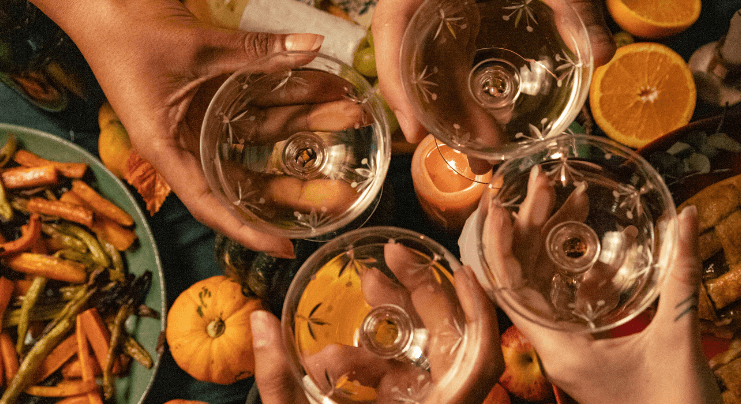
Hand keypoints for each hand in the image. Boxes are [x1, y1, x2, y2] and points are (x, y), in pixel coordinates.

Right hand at [28, 0, 330, 256]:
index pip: (211, 205)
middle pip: (247, 174)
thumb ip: (256, 51)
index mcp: (167, 149)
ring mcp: (202, 117)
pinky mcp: (213, 92)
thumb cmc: (130, 31)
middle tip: (342, 190)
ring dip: (305, 125)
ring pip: (262, 133)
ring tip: (351, 117)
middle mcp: (187, 140)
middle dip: (297, 182)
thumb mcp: (198, 48)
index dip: (248, 230)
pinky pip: (257, 102)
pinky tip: (324, 91)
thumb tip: (312, 45)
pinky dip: (288, 96)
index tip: (286, 248)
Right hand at [250, 242, 502, 403]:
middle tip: (387, 259)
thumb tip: (259, 324)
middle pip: (451, 344)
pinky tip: (341, 350)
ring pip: (425, 360)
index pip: (481, 361)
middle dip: (421, 295)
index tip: (458, 269)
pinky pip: (404, 383)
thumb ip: (278, 381)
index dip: (479, 312)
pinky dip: (380, 360)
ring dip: (395, 322)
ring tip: (364, 283)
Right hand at [371, 0, 615, 144]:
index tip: (416, 132)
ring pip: (433, 63)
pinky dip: (466, 89)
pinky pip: (453, 55)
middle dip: (440, 115)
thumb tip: (601, 54)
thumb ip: (575, 6)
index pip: (391, 27)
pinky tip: (488, 119)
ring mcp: (442, 6)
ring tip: (488, 151)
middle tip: (475, 160)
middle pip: (413, 58)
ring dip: (456, 110)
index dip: (397, 83)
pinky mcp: (463, 13)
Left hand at [484, 202, 720, 403]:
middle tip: (543, 183)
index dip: (500, 246)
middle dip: (532, 229)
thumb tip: (689, 217)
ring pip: (550, 291)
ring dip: (557, 247)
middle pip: (527, 281)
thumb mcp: (679, 338)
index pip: (509, 291)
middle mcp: (556, 351)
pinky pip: (574, 307)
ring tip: (571, 199)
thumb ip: (682, 276)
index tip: (498, 206)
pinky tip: (603, 249)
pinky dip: (583, 275)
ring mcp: (571, 354)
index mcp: (560, 349)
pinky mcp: (591, 357)